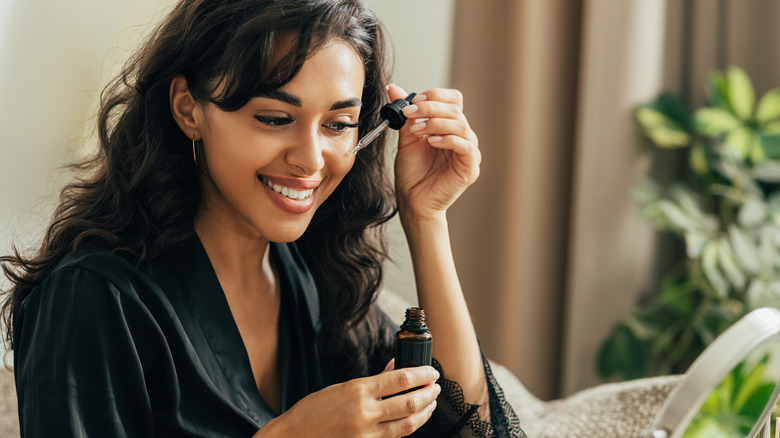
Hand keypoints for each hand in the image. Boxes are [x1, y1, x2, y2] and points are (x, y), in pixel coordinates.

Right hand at [260, 363, 440, 436]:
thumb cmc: (314, 410)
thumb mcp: (342, 388)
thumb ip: (373, 380)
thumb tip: (396, 368)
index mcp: (358, 390)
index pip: (401, 379)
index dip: (422, 374)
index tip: (432, 371)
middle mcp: (365, 412)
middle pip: (410, 402)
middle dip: (429, 393)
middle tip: (436, 387)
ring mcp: (367, 435)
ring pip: (408, 424)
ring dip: (425, 412)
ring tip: (431, 403)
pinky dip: (408, 428)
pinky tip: (413, 421)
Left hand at [390, 85, 479, 222]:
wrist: (413, 201)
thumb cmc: (412, 172)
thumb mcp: (406, 138)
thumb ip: (404, 114)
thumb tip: (393, 88)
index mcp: (449, 127)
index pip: (453, 100)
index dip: (435, 96)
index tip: (413, 101)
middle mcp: (462, 136)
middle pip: (455, 109)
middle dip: (430, 108)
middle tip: (410, 113)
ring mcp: (469, 152)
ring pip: (460, 125)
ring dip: (435, 123)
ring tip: (417, 131)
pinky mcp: (470, 167)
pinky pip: (466, 146)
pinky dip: (447, 139)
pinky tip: (431, 142)